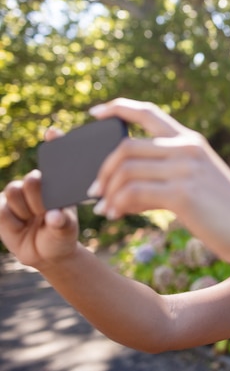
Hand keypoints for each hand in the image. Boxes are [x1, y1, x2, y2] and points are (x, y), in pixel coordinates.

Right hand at [0, 130, 79, 269]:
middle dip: (38, 200)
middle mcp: (38, 184)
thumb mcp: (66, 231)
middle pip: (32, 179)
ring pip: (14, 192)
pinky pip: (0, 208)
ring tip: (33, 222)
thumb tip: (53, 217)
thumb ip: (61, 224)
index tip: (52, 132)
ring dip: (24, 212)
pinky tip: (19, 226)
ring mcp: (18, 193)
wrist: (44, 253)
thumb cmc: (60, 236)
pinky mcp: (1, 205)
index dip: (54, 142)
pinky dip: (10, 221)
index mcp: (58, 183)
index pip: (56, 158)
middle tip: (44, 214)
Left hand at [86, 98, 229, 263]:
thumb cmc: (224, 211)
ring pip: (125, 170)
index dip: (117, 108)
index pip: (148, 112)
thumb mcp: (198, 180)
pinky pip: (133, 193)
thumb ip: (169, 171)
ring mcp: (185, 169)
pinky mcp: (182, 194)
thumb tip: (124, 181)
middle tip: (94, 191)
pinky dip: (117, 205)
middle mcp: (187, 148)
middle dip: (102, 170)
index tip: (95, 113)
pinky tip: (116, 216)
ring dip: (107, 192)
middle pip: (125, 147)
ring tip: (104, 209)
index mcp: (190, 141)